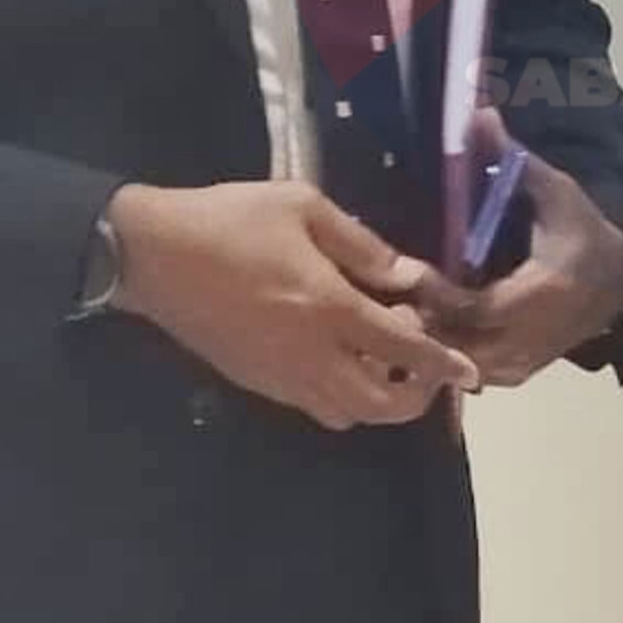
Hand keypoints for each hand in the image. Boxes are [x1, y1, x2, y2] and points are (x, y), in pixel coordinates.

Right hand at [107, 181, 477, 429]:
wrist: (152, 256)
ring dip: (378, 399)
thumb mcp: (303, 207)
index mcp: (328, 308)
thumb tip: (408, 274)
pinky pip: (312, 406)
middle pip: (378, 405)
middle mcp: (309, 355)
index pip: (402, 350)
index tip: (470, 373)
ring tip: (388, 361)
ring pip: (346, 414)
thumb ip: (362, 244)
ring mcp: (279, 377)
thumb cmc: (230, 220)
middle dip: (415, 396)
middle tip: (427, 365)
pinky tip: (344, 359)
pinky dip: (342, 397)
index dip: (442, 364)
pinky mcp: (255, 383)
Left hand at [413, 111, 622, 386]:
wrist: (616, 280)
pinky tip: (419, 330)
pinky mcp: (517, 374)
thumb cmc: (581, 230)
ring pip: (460, 366)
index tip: (404, 270)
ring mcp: (525, 363)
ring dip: (428, 342)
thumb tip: (477, 115)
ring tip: (393, 309)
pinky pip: (469, 375)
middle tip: (383, 292)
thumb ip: (513, 158)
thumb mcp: (555, 191)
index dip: (436, 293)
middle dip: (421, 322)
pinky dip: (443, 356)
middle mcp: (532, 338)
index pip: (476, 307)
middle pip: (460, 343)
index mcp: (543, 293)